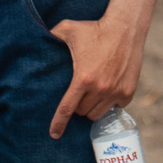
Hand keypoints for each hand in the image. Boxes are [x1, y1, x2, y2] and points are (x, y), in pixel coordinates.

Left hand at [46, 11, 143, 139]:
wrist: (126, 28)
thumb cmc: (95, 28)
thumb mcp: (68, 29)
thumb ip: (51, 36)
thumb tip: (34, 40)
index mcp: (83, 78)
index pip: (67, 108)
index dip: (58, 123)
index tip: (54, 134)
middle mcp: (100, 89)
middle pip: (82, 112)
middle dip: (78, 106)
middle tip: (78, 93)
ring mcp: (115, 92)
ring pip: (97, 113)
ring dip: (92, 108)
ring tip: (91, 93)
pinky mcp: (128, 92)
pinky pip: (115, 107)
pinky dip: (109, 102)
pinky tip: (107, 90)